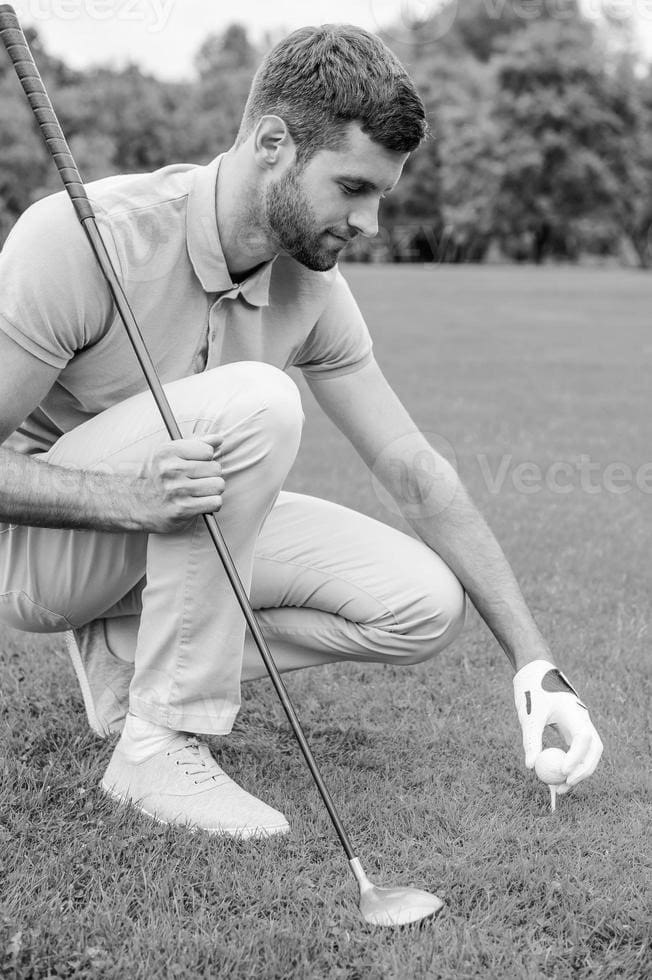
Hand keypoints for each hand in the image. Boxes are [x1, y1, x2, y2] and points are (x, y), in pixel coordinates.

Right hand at [133, 433, 224, 531]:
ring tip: (198, 492)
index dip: (206, 459)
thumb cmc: (159, 478)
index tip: (196, 465)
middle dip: (210, 475)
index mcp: (168, 452)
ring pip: (218, 485)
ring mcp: (177, 490)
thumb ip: (197, 444)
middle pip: (215, 468)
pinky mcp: (184, 509)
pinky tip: (199, 503)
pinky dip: (211, 504)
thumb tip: (218, 439)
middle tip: (196, 481)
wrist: (137, 505)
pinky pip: (215, 502)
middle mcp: (171, 470)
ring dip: (212, 490)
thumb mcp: (171, 455)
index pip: (207, 451)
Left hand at [513, 659, 602, 787]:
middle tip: (565, 785)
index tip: (563, 772)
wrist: (535, 673)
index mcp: (574, 711)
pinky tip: (557, 779)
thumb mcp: (529, 715)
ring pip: (588, 753)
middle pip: (593, 750)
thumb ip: (531, 739)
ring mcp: (580, 725)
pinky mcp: (573, 730)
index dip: (576, 757)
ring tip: (559, 789)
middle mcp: (582, 719)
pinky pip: (577, 752)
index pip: (584, 737)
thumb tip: (531, 766)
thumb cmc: (531, 691)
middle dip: (583, 770)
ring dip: (578, 771)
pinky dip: (570, 765)